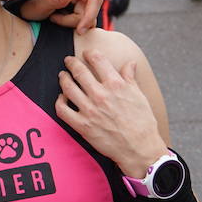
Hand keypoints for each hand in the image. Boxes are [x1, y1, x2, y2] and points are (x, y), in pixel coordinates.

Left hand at [18, 0, 101, 34]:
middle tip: (54, 19)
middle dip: (73, 21)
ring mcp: (80, 3)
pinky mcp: (78, 12)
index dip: (90, 15)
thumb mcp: (40, 4)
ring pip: (87, 19)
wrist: (26, 11)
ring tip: (54, 18)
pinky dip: (71, 25)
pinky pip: (82, 22)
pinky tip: (58, 21)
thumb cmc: (31, 5)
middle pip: (90, 12)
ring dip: (70, 23)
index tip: (79, 30)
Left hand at [55, 51, 166, 177]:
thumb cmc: (142, 123)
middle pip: (79, 71)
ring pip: (68, 88)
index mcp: (116, 85)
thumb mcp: (139, 96)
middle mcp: (100, 95)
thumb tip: (129, 63)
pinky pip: (62, 110)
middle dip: (71, 63)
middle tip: (68, 60)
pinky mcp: (82, 125)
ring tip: (62, 75)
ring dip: (63, 79)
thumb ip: (130, 78)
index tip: (87, 53)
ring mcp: (89, 110)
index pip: (98, 60)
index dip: (90, 53)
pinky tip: (62, 98)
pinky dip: (59, 101)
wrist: (139, 148)